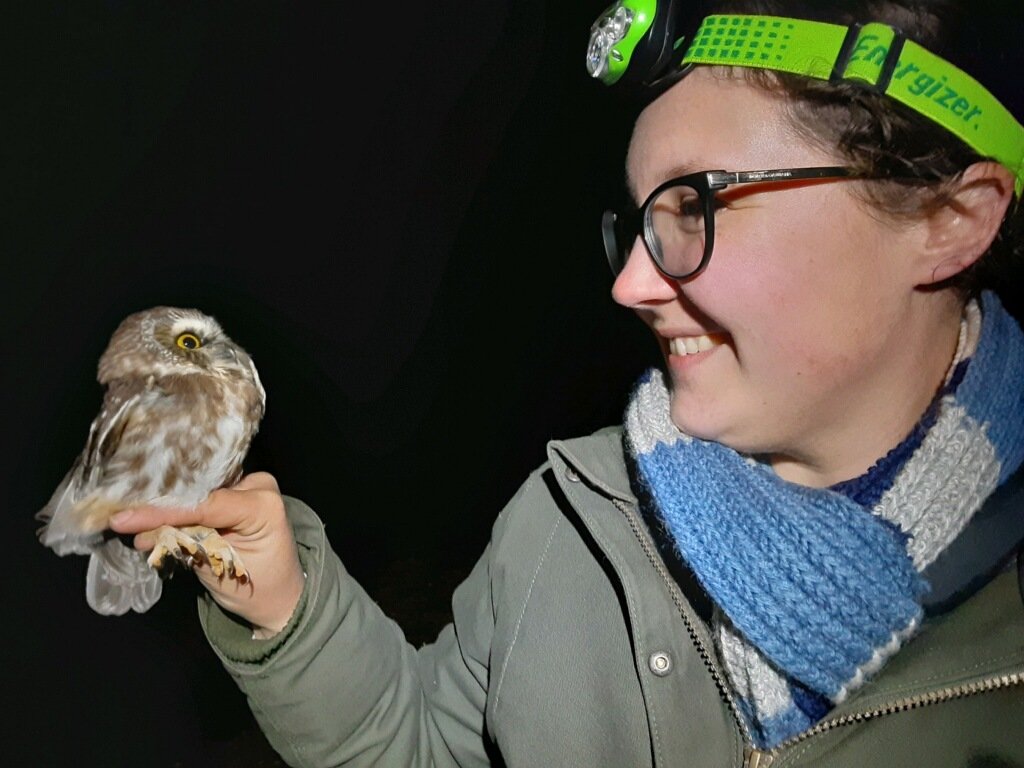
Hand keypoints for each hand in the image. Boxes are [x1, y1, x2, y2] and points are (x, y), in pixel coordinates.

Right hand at [110, 472, 305, 637]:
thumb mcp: (219, 570)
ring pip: (193, 492)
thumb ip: (187, 544)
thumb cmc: (256, 587)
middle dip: (155, 504)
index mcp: (262, 504)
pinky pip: (197, 497)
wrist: (280, 594)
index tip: (124, 519)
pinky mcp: (233, 491)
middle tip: (116, 513)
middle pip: (196, 491)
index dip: (162, 512)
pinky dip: (171, 509)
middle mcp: (256, 486)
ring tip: (124, 519)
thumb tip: (144, 533)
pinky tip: (142, 517)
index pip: (204, 504)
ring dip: (159, 506)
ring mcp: (246, 485)